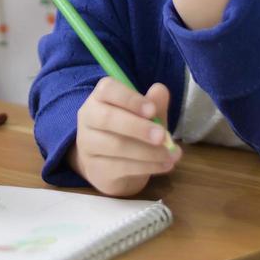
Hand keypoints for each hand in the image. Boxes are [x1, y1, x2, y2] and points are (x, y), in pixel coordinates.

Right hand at [69, 78, 179, 196]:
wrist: (114, 167)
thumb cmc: (131, 134)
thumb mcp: (147, 117)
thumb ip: (155, 104)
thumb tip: (160, 90)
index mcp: (99, 98)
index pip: (107, 89)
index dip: (130, 98)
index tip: (152, 110)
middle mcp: (88, 118)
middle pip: (107, 118)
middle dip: (138, 127)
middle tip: (162, 136)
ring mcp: (87, 145)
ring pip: (116, 146)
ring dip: (148, 151)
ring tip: (172, 154)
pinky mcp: (95, 169)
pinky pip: (120, 167)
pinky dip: (147, 166)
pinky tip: (164, 165)